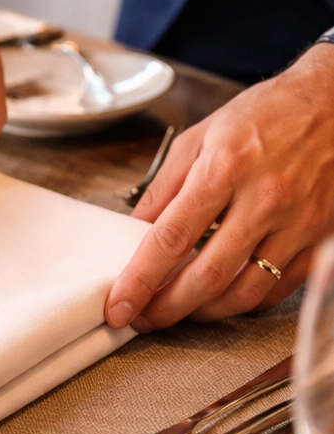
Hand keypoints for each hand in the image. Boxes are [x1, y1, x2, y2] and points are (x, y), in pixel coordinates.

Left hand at [105, 45, 333, 329]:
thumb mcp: (202, 136)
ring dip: (204, 313)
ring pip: (245, 292)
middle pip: (207, 276)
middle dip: (167, 308)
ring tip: (178, 311)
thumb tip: (135, 230)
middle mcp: (264, 200)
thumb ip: (165, 186)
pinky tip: (223, 299)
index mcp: (226, 168)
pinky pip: (278, 289)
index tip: (120, 304)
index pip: (172, 238)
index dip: (141, 279)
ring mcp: (297, 223)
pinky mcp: (320, 239)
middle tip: (142, 319)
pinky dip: (245, 302)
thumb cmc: (266, 115)